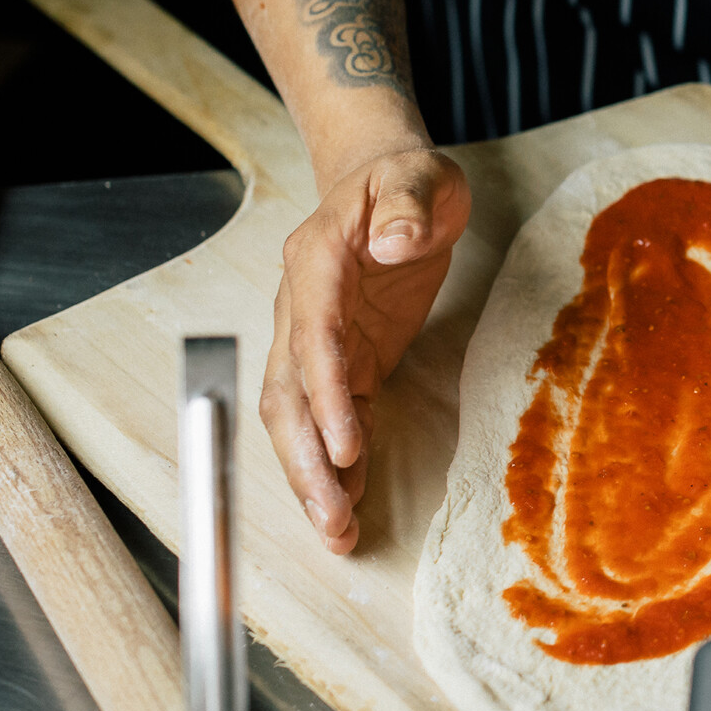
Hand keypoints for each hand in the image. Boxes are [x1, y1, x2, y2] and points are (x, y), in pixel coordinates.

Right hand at [261, 147, 469, 552]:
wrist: (392, 181)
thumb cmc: (407, 178)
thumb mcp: (419, 177)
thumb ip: (405, 205)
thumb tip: (392, 241)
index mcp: (317, 264)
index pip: (313, 340)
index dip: (325, 396)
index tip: (344, 448)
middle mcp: (304, 309)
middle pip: (291, 395)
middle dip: (307, 462)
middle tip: (333, 520)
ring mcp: (320, 337)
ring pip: (301, 417)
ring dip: (315, 475)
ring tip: (338, 533)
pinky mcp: (349, 356)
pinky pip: (336, 415)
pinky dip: (341, 459)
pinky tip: (351, 501)